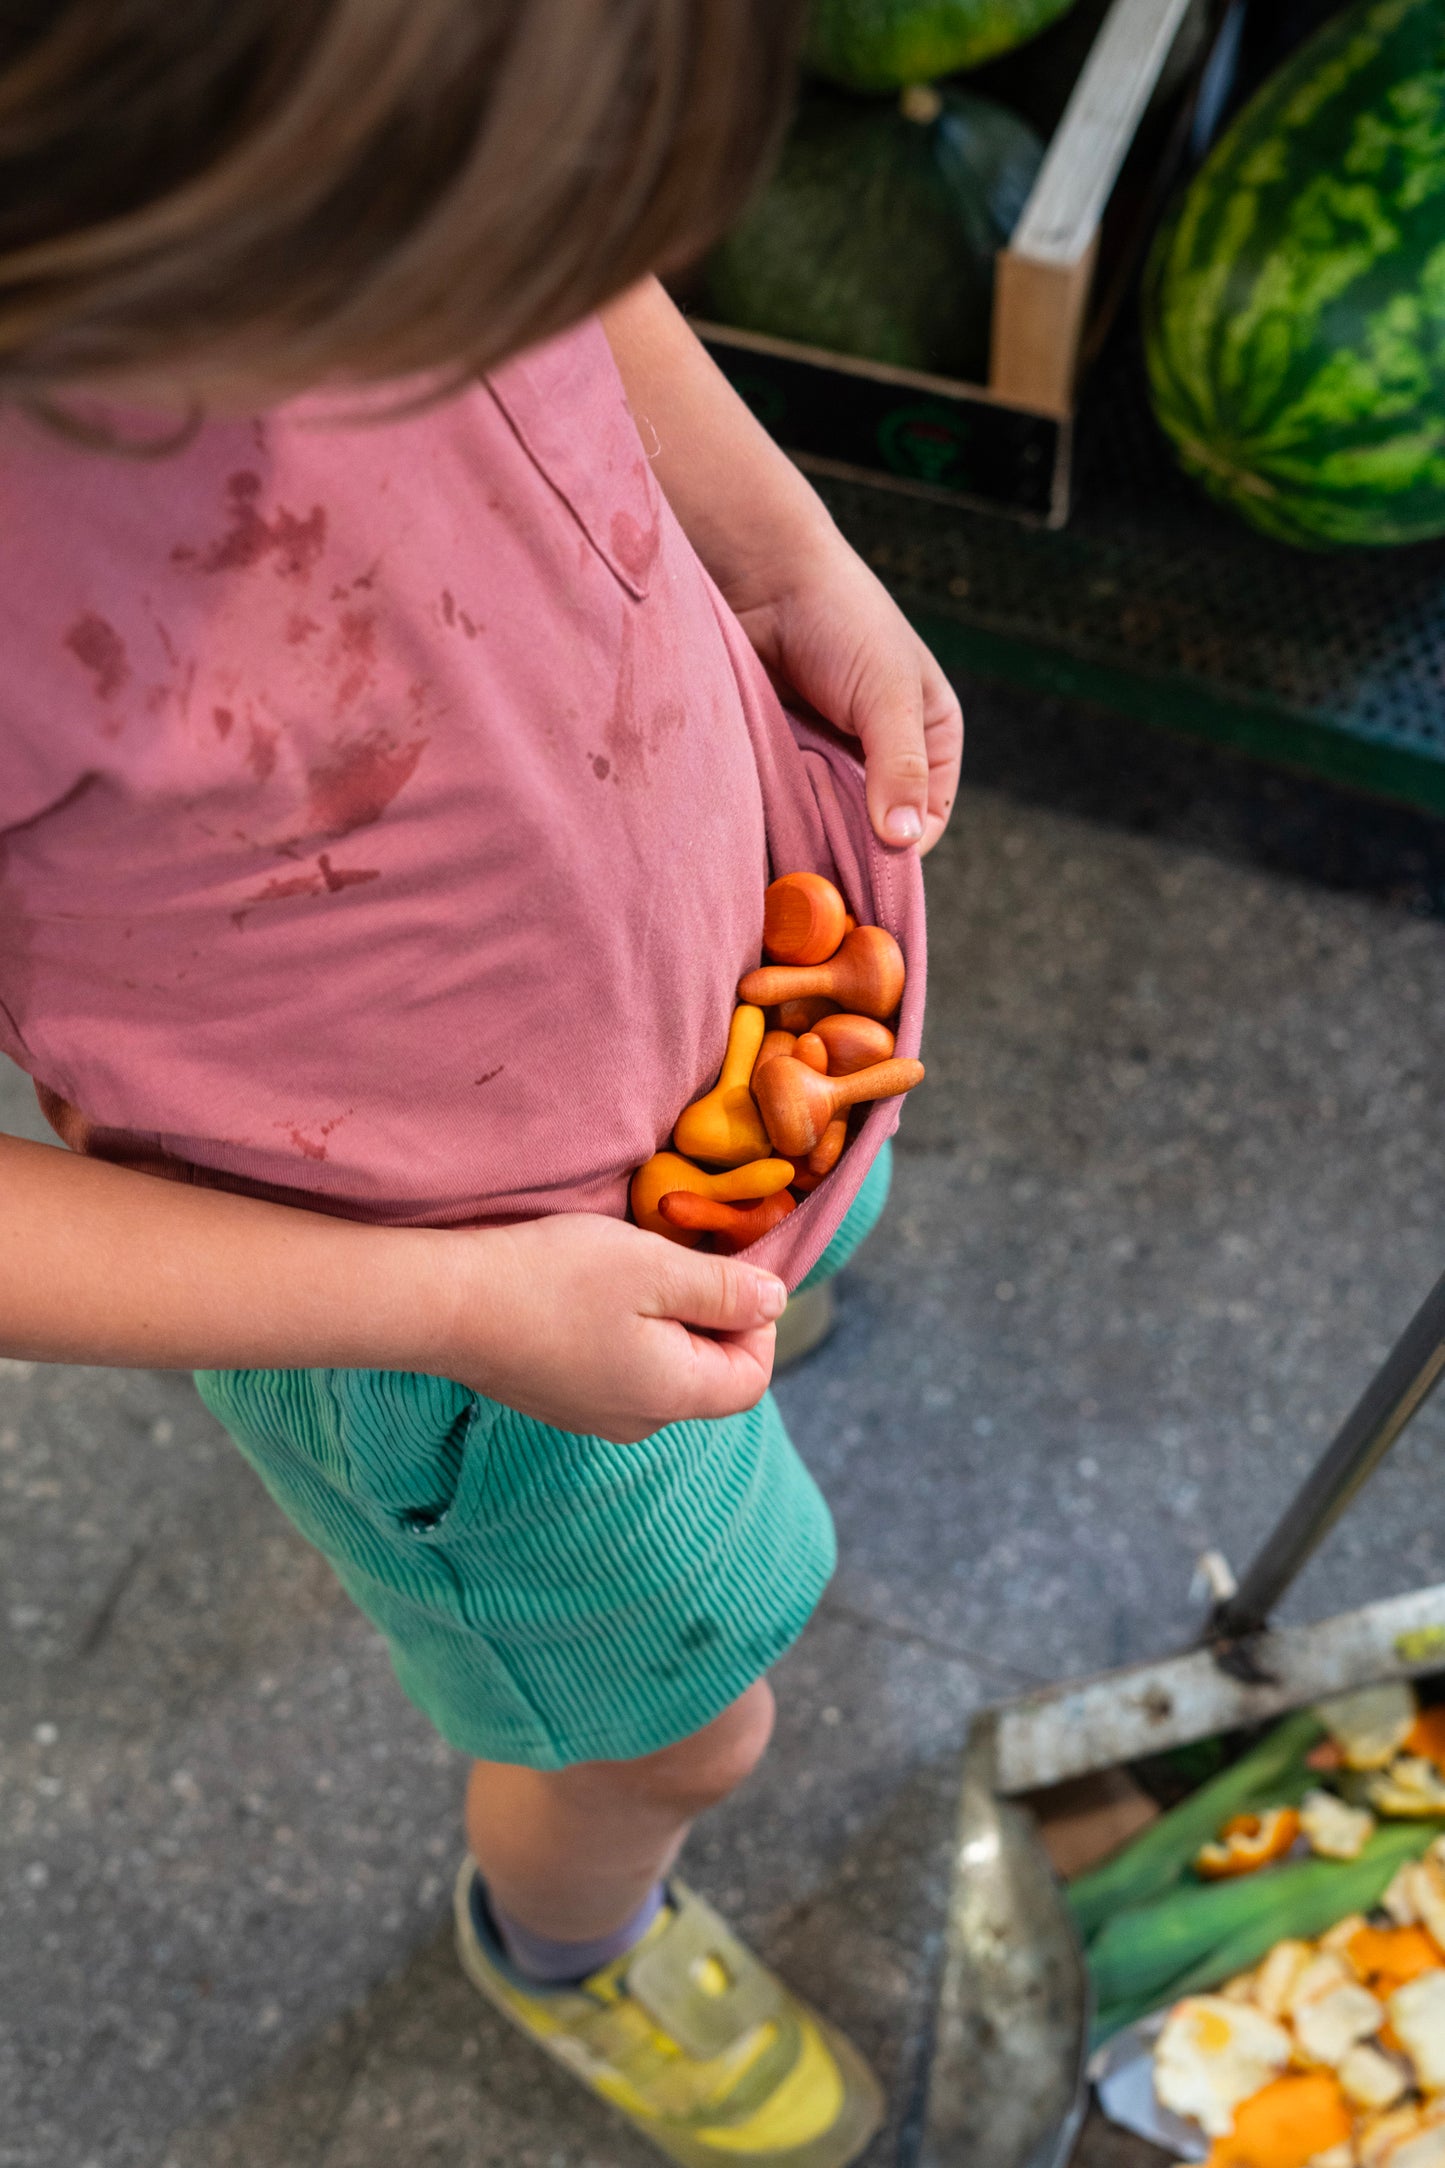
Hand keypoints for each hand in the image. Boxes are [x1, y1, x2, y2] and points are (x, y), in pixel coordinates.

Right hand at [435, 1214, 786, 1443]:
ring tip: (627, 1269)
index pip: (752, 1376)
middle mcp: (638, 1421)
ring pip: (661, 1367)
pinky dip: (622, 1328)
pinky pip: (617, 1367)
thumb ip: (724, 1289)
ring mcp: (592, 1415)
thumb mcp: (655, 1267)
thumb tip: (776, 1302)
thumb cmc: (555, 1278)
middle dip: (707, 1313)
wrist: (446, 1304)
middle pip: (708, 1374)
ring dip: (662, 1316)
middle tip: (674, 1257)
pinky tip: (587, 1291)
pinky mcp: (558, 1399)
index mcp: (672, 1396)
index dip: (756, 1320)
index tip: (725, 1267)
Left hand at [599, 282, 961, 855]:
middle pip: (871, 837)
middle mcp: (881, 762)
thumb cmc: (842, 618)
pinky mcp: (778, 763)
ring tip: (784, 869)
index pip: (924, 825)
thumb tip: (903, 841)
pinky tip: (756, 844)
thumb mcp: (887, 693)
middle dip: (846, 859)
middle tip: (817, 888)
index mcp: (930, 745)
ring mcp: (826, 765)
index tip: (863, 883)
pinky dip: (771, 828)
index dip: (897, 858)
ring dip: (806, 846)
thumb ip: (899, 766)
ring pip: (823, 829)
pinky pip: (780, 812)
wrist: (761, 574)